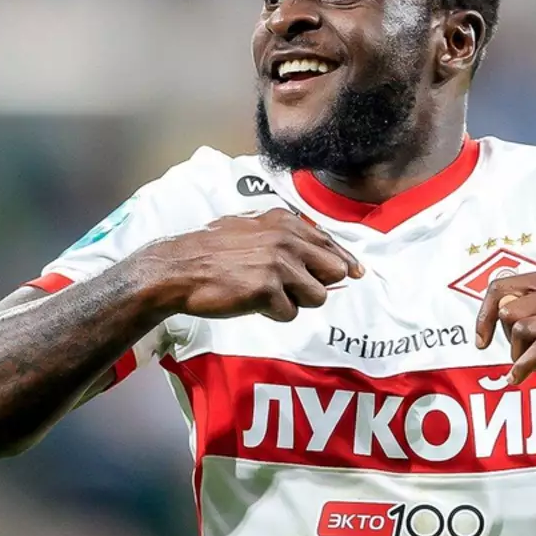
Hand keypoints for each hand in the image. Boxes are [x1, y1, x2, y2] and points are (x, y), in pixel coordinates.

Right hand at [152, 208, 363, 321]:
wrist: (177, 268)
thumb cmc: (211, 251)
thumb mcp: (252, 228)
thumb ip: (287, 236)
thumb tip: (320, 251)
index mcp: (285, 221)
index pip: (330, 243)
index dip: (346, 261)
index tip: (358, 273)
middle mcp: (287, 239)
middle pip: (335, 270)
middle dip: (318, 283)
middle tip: (292, 288)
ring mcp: (278, 264)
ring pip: (317, 296)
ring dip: (296, 302)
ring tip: (267, 294)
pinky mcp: (267, 289)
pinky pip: (290, 313)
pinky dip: (273, 314)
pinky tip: (252, 302)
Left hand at [474, 270, 535, 398]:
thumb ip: (525, 310)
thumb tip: (494, 311)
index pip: (500, 287)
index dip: (484, 315)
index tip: (481, 340)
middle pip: (509, 311)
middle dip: (506, 339)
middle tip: (519, 355)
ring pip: (522, 329)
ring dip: (517, 354)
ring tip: (525, 365)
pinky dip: (524, 366)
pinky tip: (518, 378)